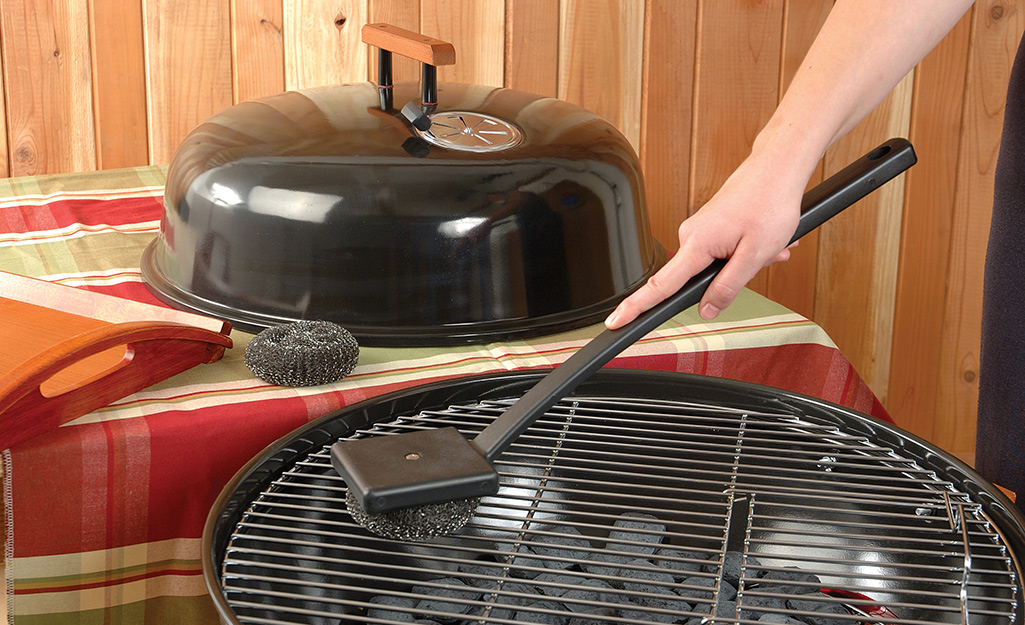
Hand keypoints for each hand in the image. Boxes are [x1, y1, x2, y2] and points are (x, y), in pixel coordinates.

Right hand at [604, 154, 805, 328]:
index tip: (616, 322)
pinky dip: (746, 250)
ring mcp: (698, 229)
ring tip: (770, 245)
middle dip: (733, 276)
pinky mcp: (709, 226)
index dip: (637, 307)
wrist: (776, 168)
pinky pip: (723, 251)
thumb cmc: (769, 203)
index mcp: (696, 243)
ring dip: (745, 261)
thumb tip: (706, 311)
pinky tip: (764, 239)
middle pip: (700, 278)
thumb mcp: (755, 255)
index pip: (661, 285)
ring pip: (717, 265)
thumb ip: (728, 287)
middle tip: (765, 257)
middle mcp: (690, 235)